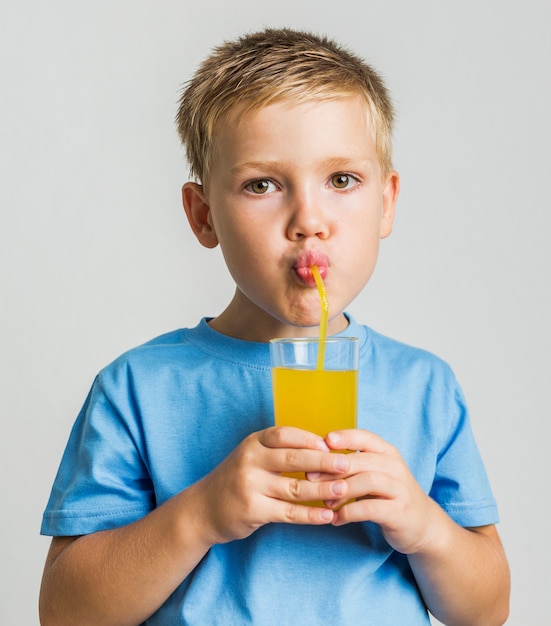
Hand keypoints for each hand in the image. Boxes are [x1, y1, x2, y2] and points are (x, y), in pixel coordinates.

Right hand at [192, 426, 350, 545]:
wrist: (204, 508)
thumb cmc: (237, 478)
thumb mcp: (252, 456)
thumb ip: (279, 450)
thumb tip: (324, 447)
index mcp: (253, 443)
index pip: (285, 435)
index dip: (310, 438)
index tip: (334, 444)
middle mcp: (250, 460)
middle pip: (293, 459)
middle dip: (324, 461)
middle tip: (347, 464)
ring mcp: (250, 485)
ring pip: (294, 487)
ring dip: (322, 490)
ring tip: (345, 490)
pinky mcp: (252, 510)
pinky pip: (288, 512)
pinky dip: (310, 515)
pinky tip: (328, 516)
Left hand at [309, 429, 436, 554]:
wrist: (422, 525)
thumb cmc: (388, 495)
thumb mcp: (375, 473)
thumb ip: (352, 464)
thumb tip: (314, 459)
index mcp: (387, 453)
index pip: (365, 437)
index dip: (345, 437)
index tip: (324, 441)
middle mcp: (395, 467)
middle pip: (361, 460)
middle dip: (333, 468)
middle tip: (310, 477)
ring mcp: (400, 489)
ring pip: (366, 481)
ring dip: (340, 491)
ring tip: (325, 503)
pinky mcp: (399, 512)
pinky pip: (369, 509)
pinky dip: (348, 513)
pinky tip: (336, 519)